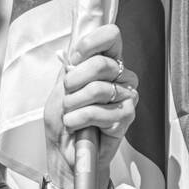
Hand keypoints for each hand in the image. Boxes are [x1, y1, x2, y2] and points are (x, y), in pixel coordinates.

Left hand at [42, 24, 138, 188]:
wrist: (65, 152)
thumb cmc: (64, 119)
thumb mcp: (61, 86)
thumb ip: (71, 65)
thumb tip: (75, 50)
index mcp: (108, 63)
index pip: (111, 36)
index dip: (88, 46)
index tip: (73, 62)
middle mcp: (122, 77)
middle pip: (101, 63)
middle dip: (74, 82)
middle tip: (67, 96)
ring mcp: (127, 97)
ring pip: (97, 89)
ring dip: (73, 104)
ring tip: (70, 114)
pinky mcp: (126, 118)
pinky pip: (97, 112)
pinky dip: (78, 119)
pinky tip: (76, 126)